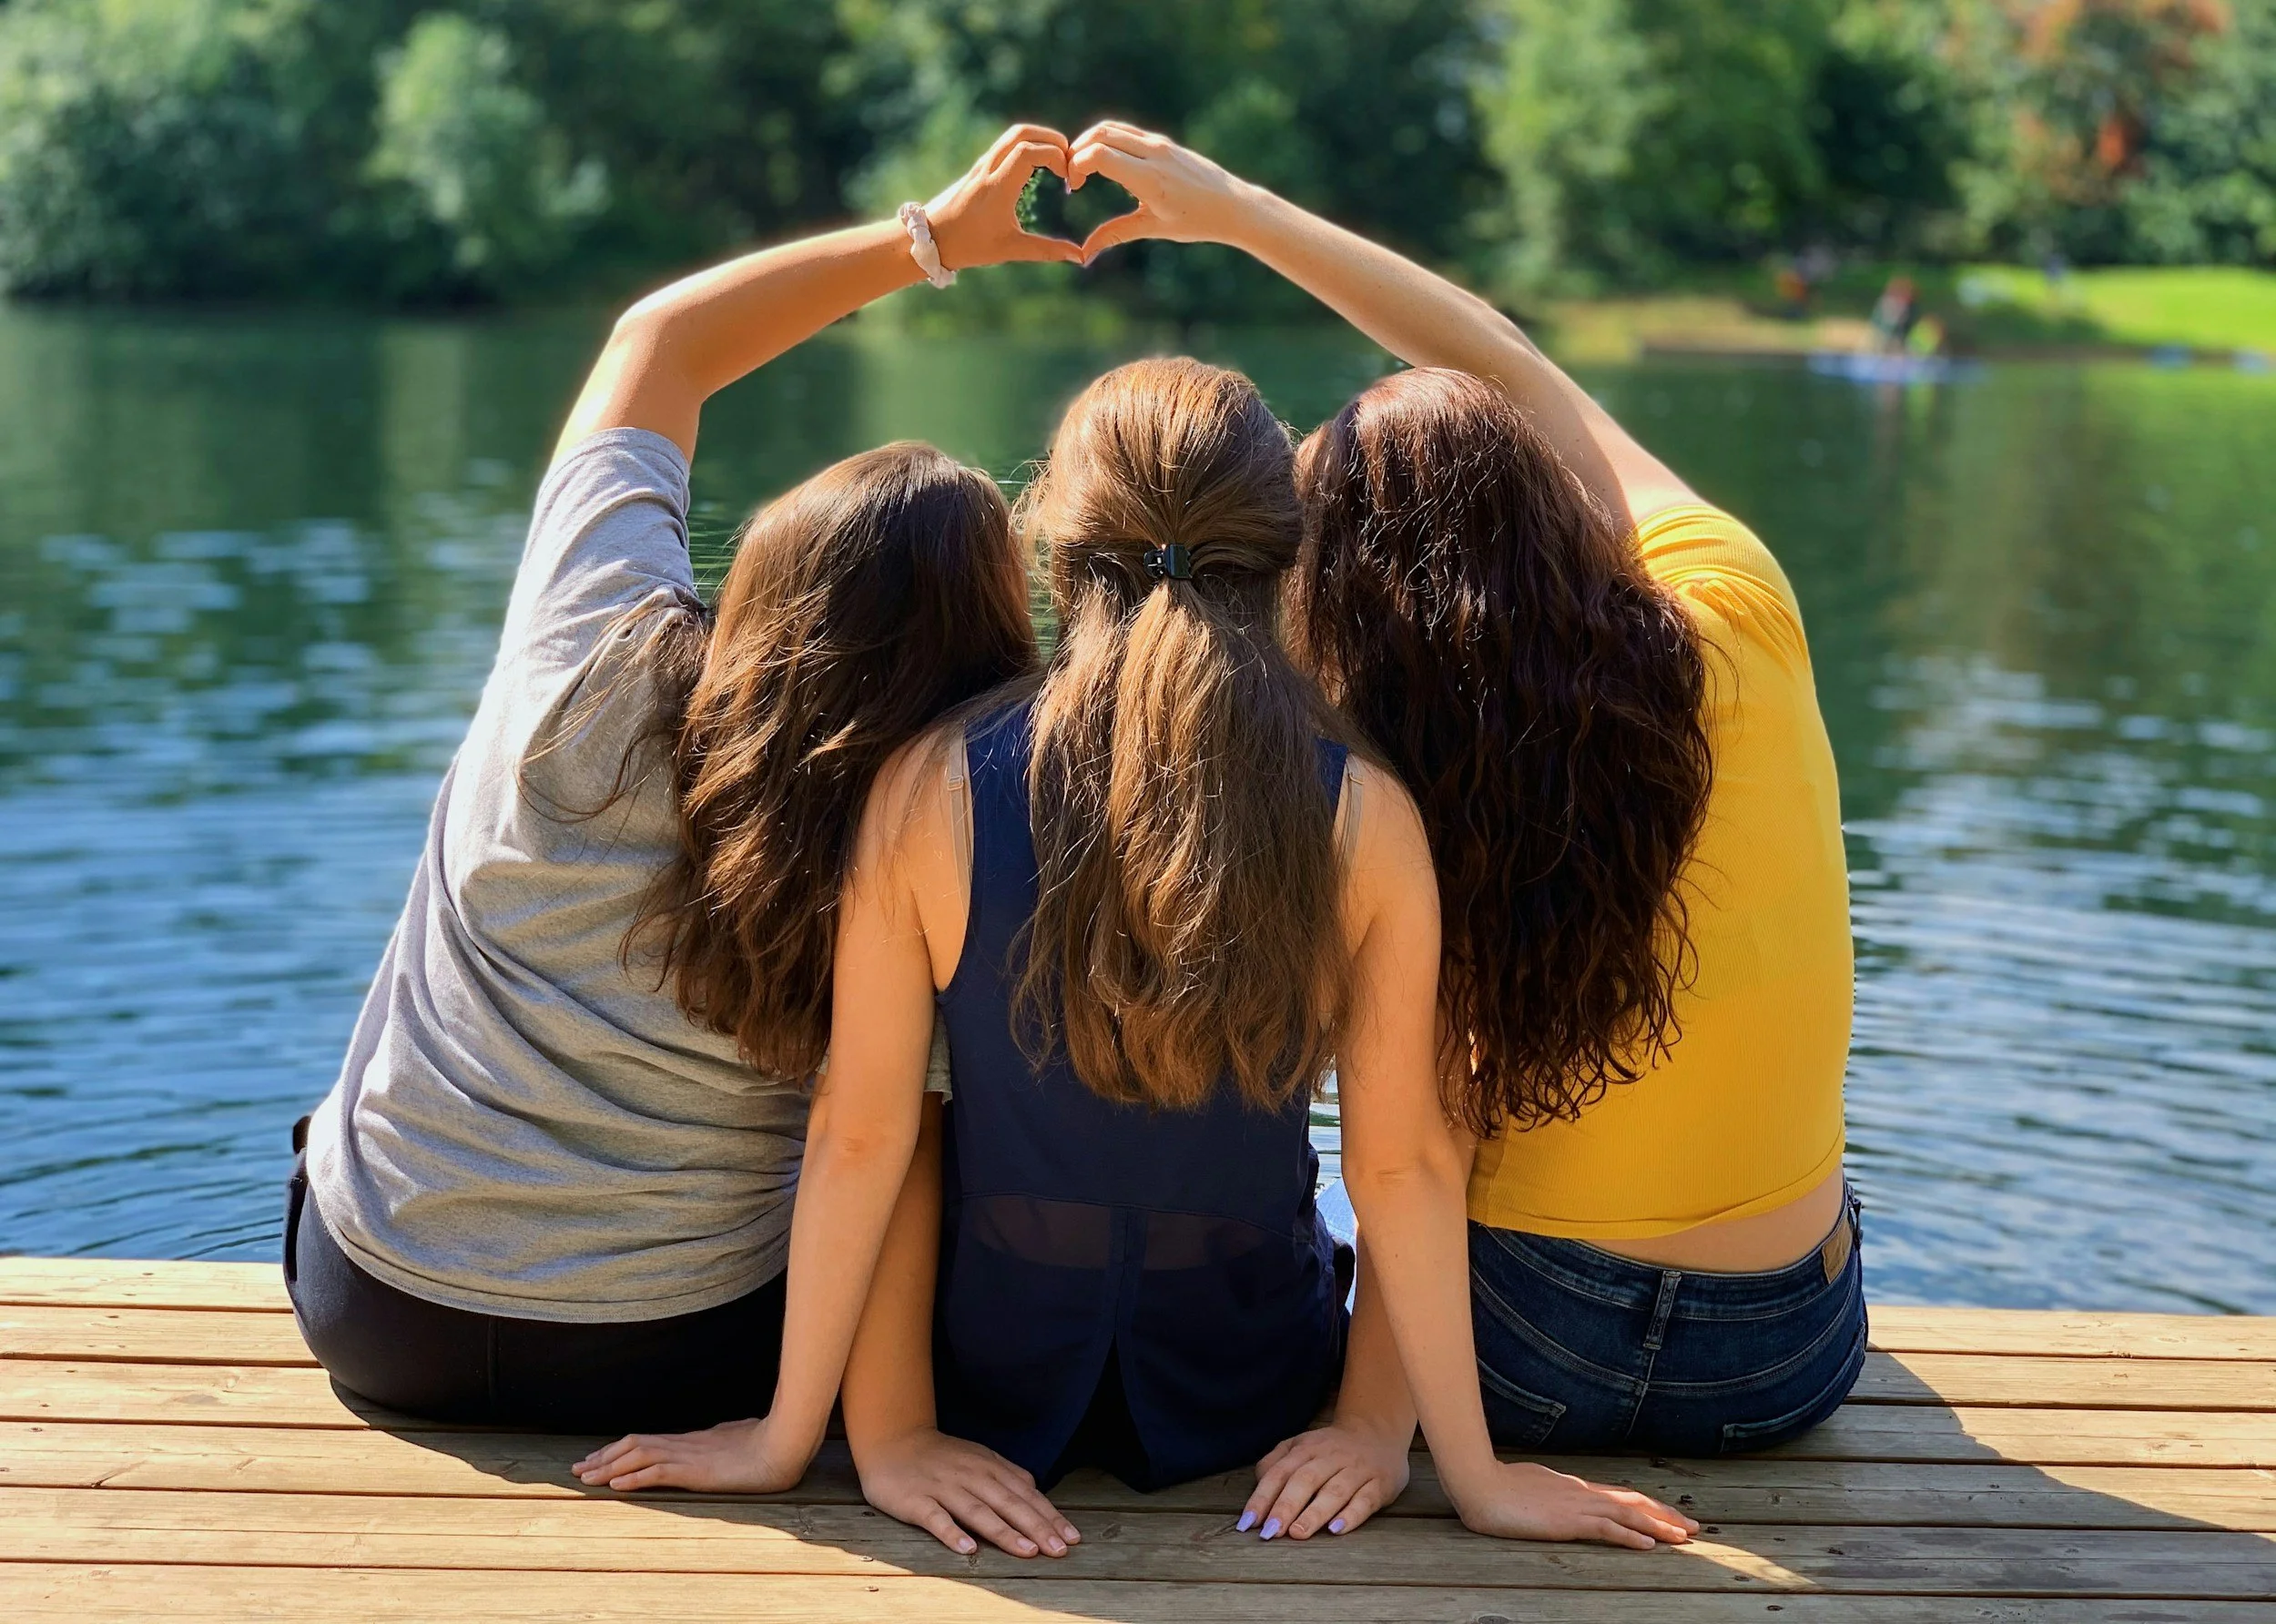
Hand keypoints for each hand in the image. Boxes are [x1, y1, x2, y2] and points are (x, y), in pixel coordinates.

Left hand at [571, 1414, 812, 1493]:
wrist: (785, 1443)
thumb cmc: (770, 1442)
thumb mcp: (740, 1440)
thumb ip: (724, 1440)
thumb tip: (720, 1438)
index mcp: (694, 1439)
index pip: (648, 1441)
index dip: (620, 1449)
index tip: (599, 1458)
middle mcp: (686, 1443)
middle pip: (635, 1444)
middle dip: (604, 1456)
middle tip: (579, 1468)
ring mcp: (690, 1455)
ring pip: (639, 1455)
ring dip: (609, 1466)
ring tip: (586, 1477)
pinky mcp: (697, 1470)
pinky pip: (658, 1472)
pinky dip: (634, 1476)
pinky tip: (616, 1484)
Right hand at [855, 1425, 1081, 1558]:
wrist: (892, 1439)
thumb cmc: (940, 1456)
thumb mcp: (978, 1457)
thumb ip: (1007, 1474)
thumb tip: (1036, 1491)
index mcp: (988, 1467)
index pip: (1025, 1495)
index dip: (1049, 1516)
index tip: (1071, 1537)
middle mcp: (970, 1476)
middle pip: (1008, 1504)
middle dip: (1037, 1527)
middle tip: (1059, 1549)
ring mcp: (943, 1488)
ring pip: (978, 1511)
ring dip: (1004, 1531)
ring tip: (1026, 1551)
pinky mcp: (916, 1500)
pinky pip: (936, 1518)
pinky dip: (952, 1533)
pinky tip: (967, 1548)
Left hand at [924, 125, 1085, 271]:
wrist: (930, 239)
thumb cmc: (969, 246)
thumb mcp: (1010, 250)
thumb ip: (1046, 251)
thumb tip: (1078, 257)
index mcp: (998, 187)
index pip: (1029, 151)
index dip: (1055, 155)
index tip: (1067, 176)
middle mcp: (988, 170)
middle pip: (1021, 133)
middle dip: (1050, 138)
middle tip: (1068, 158)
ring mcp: (982, 165)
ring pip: (1012, 135)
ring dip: (1038, 139)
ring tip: (1056, 158)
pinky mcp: (978, 168)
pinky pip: (1005, 145)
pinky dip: (1025, 145)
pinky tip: (1037, 165)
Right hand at [1064, 121, 1257, 262]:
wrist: (1234, 205)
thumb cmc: (1197, 221)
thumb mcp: (1154, 228)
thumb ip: (1116, 234)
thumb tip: (1085, 254)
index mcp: (1150, 178)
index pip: (1100, 154)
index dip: (1077, 165)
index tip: (1075, 186)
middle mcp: (1154, 154)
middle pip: (1101, 134)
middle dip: (1077, 151)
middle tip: (1073, 177)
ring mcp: (1160, 143)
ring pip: (1113, 128)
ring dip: (1091, 142)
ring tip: (1085, 169)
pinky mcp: (1164, 142)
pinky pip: (1128, 132)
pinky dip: (1109, 141)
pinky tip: (1107, 165)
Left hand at [1241, 1421, 1411, 1540]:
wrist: (1378, 1433)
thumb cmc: (1330, 1449)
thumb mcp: (1300, 1446)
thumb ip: (1275, 1463)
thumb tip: (1257, 1488)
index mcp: (1306, 1448)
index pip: (1280, 1473)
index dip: (1263, 1498)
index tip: (1248, 1523)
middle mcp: (1331, 1457)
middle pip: (1305, 1480)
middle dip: (1285, 1507)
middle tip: (1270, 1532)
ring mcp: (1357, 1470)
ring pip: (1334, 1491)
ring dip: (1314, 1513)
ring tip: (1297, 1533)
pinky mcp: (1380, 1485)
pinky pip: (1365, 1501)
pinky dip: (1350, 1516)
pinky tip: (1336, 1530)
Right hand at [1448, 1458, 1699, 1548]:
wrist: (1478, 1482)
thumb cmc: (1494, 1485)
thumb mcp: (1528, 1487)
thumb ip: (1546, 1493)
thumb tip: (1553, 1498)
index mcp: (1572, 1486)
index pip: (1618, 1495)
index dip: (1646, 1506)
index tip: (1668, 1514)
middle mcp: (1581, 1492)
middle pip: (1633, 1502)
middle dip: (1665, 1514)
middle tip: (1693, 1526)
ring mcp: (1575, 1505)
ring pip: (1628, 1514)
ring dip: (1659, 1526)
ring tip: (1684, 1537)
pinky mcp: (1567, 1521)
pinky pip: (1607, 1529)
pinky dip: (1631, 1537)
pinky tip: (1649, 1546)